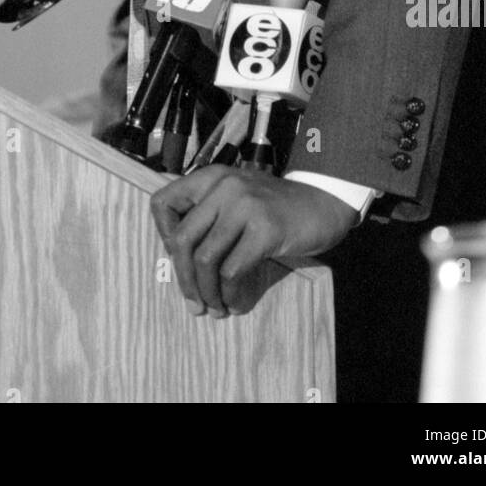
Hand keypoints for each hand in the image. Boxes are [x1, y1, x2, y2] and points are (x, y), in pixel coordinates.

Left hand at [150, 166, 357, 317]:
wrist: (323, 203)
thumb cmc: (277, 208)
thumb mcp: (238, 199)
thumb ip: (211, 217)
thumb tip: (180, 263)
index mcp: (211, 177)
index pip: (162, 203)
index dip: (163, 236)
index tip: (180, 259)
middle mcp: (223, 186)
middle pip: (182, 239)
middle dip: (183, 277)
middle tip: (193, 302)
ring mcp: (244, 205)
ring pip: (205, 259)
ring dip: (206, 292)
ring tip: (216, 308)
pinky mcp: (264, 228)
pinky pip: (232, 271)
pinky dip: (230, 295)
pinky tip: (235, 304)